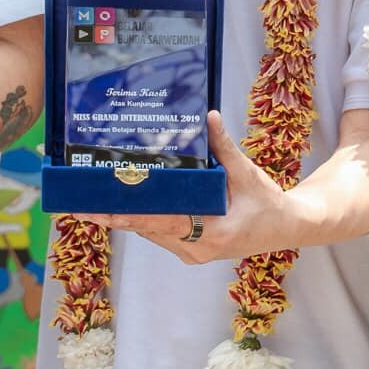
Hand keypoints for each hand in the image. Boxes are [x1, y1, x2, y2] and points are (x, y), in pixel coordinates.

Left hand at [77, 112, 301, 264]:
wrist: (286, 227)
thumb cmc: (268, 202)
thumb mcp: (247, 173)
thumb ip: (224, 147)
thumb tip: (209, 116)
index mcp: (211, 233)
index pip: (162, 224)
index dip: (131, 216)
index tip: (104, 211)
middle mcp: (196, 248)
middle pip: (148, 230)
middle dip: (115, 215)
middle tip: (81, 204)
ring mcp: (192, 252)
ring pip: (151, 233)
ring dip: (124, 217)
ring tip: (91, 204)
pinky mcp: (190, 248)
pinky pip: (160, 234)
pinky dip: (142, 219)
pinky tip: (119, 206)